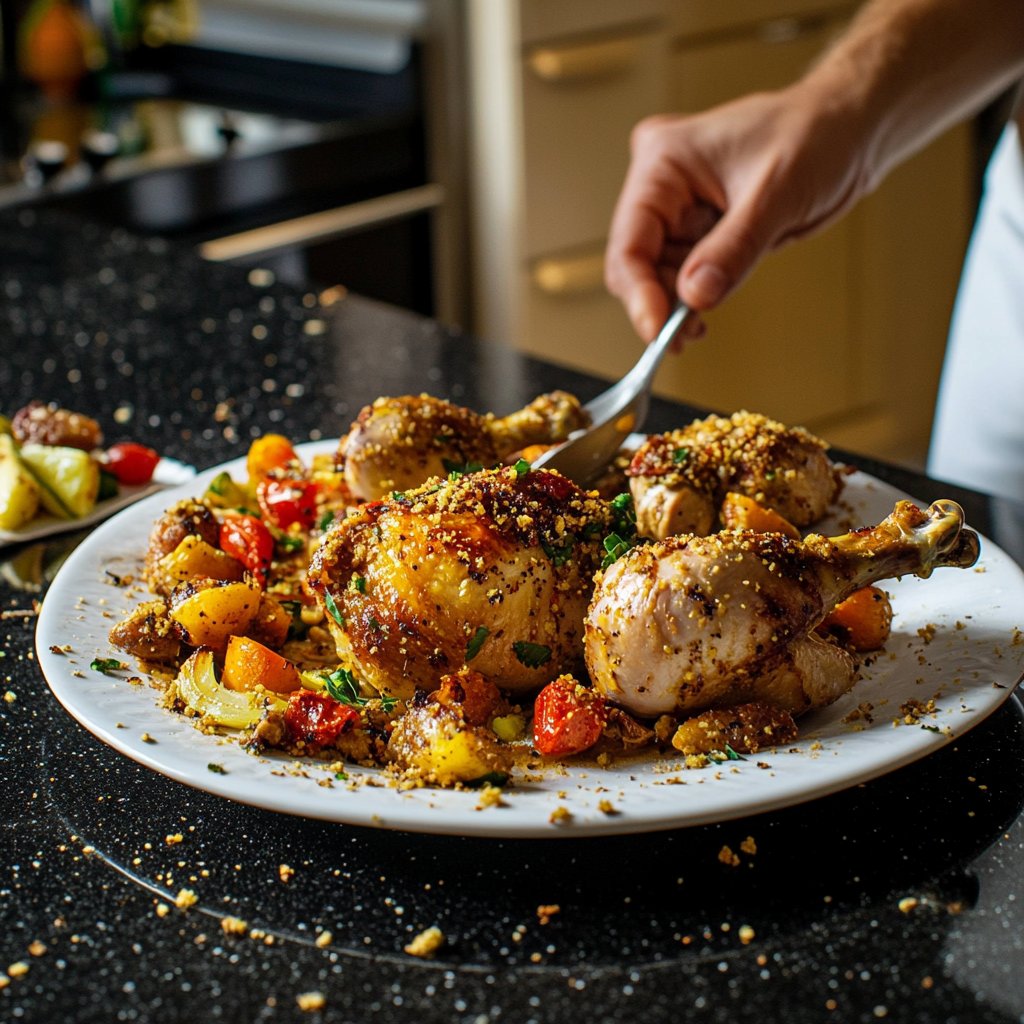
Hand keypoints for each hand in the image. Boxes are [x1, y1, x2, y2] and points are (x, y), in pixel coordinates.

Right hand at [605, 84, 868, 341]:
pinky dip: (691, 298)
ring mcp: (678, 207)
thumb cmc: (817, 134)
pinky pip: (682, 272)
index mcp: (665, 160)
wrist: (850, 129)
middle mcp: (663, 183)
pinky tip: (703, 312)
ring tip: (696, 330)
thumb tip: (694, 296)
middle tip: (679, 340)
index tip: (656, 332)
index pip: (631, 239)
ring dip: (674, 306)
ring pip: (657, 274)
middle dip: (656, 303)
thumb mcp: (776, 196)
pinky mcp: (698, 227)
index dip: (639, 292)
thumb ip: (733, 249)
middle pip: (636, 262)